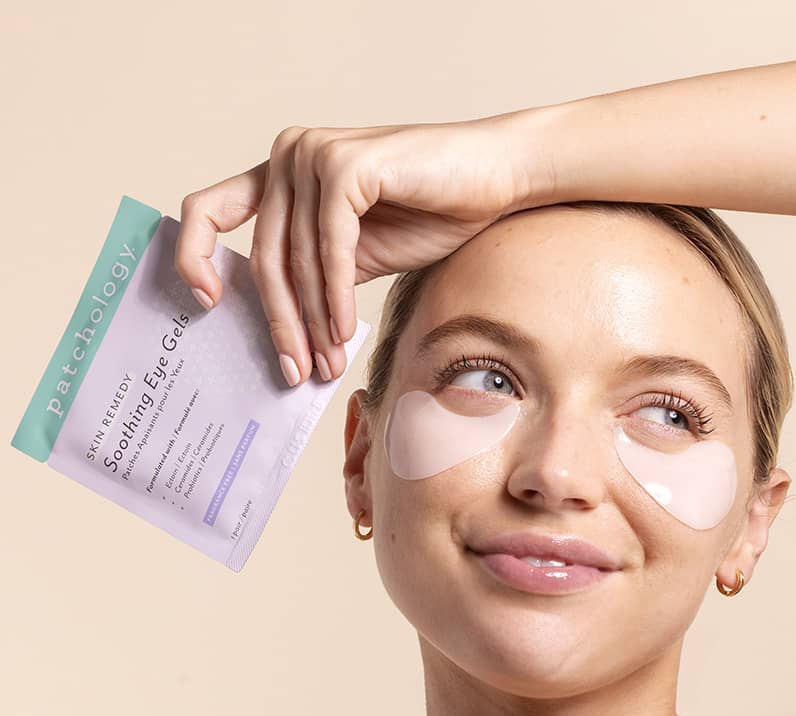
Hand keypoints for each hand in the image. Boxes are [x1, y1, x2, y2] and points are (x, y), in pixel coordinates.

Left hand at [174, 112, 553, 385]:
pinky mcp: (345, 165)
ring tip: (326, 363)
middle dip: (280, 323)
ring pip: (297, 261)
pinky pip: (330, 250)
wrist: (492, 181)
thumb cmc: (428, 214)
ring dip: (312, 322)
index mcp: (280, 174)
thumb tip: (284, 334)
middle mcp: (287, 156)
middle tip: (295, 371)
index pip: (209, 210)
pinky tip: (345, 330)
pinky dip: (337, 296)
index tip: (207, 304)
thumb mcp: (354, 254)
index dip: (193, 256)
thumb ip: (313, 276)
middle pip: (263, 257)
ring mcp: (313, 155)